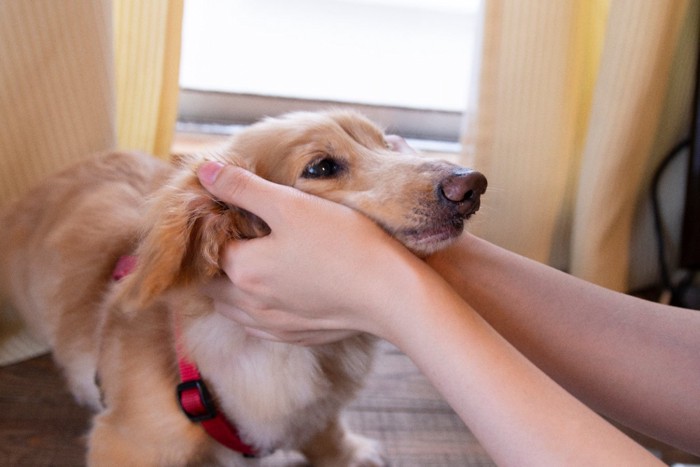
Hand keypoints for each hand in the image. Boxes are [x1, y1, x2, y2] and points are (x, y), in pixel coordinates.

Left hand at [197, 162, 420, 344]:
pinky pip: (261, 324)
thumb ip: (243, 187)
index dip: (213, 229)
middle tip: (236, 236)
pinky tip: (278, 290)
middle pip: (214, 283)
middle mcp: (250, 305)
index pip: (207, 249)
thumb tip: (203, 171)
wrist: (390, 292)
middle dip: (216, 261)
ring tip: (254, 262)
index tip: (227, 213)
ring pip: (233, 308)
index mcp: (243, 270)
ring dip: (233, 287)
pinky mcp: (296, 336)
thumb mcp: (290, 204)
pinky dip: (258, 308)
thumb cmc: (342, 243)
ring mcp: (273, 325)